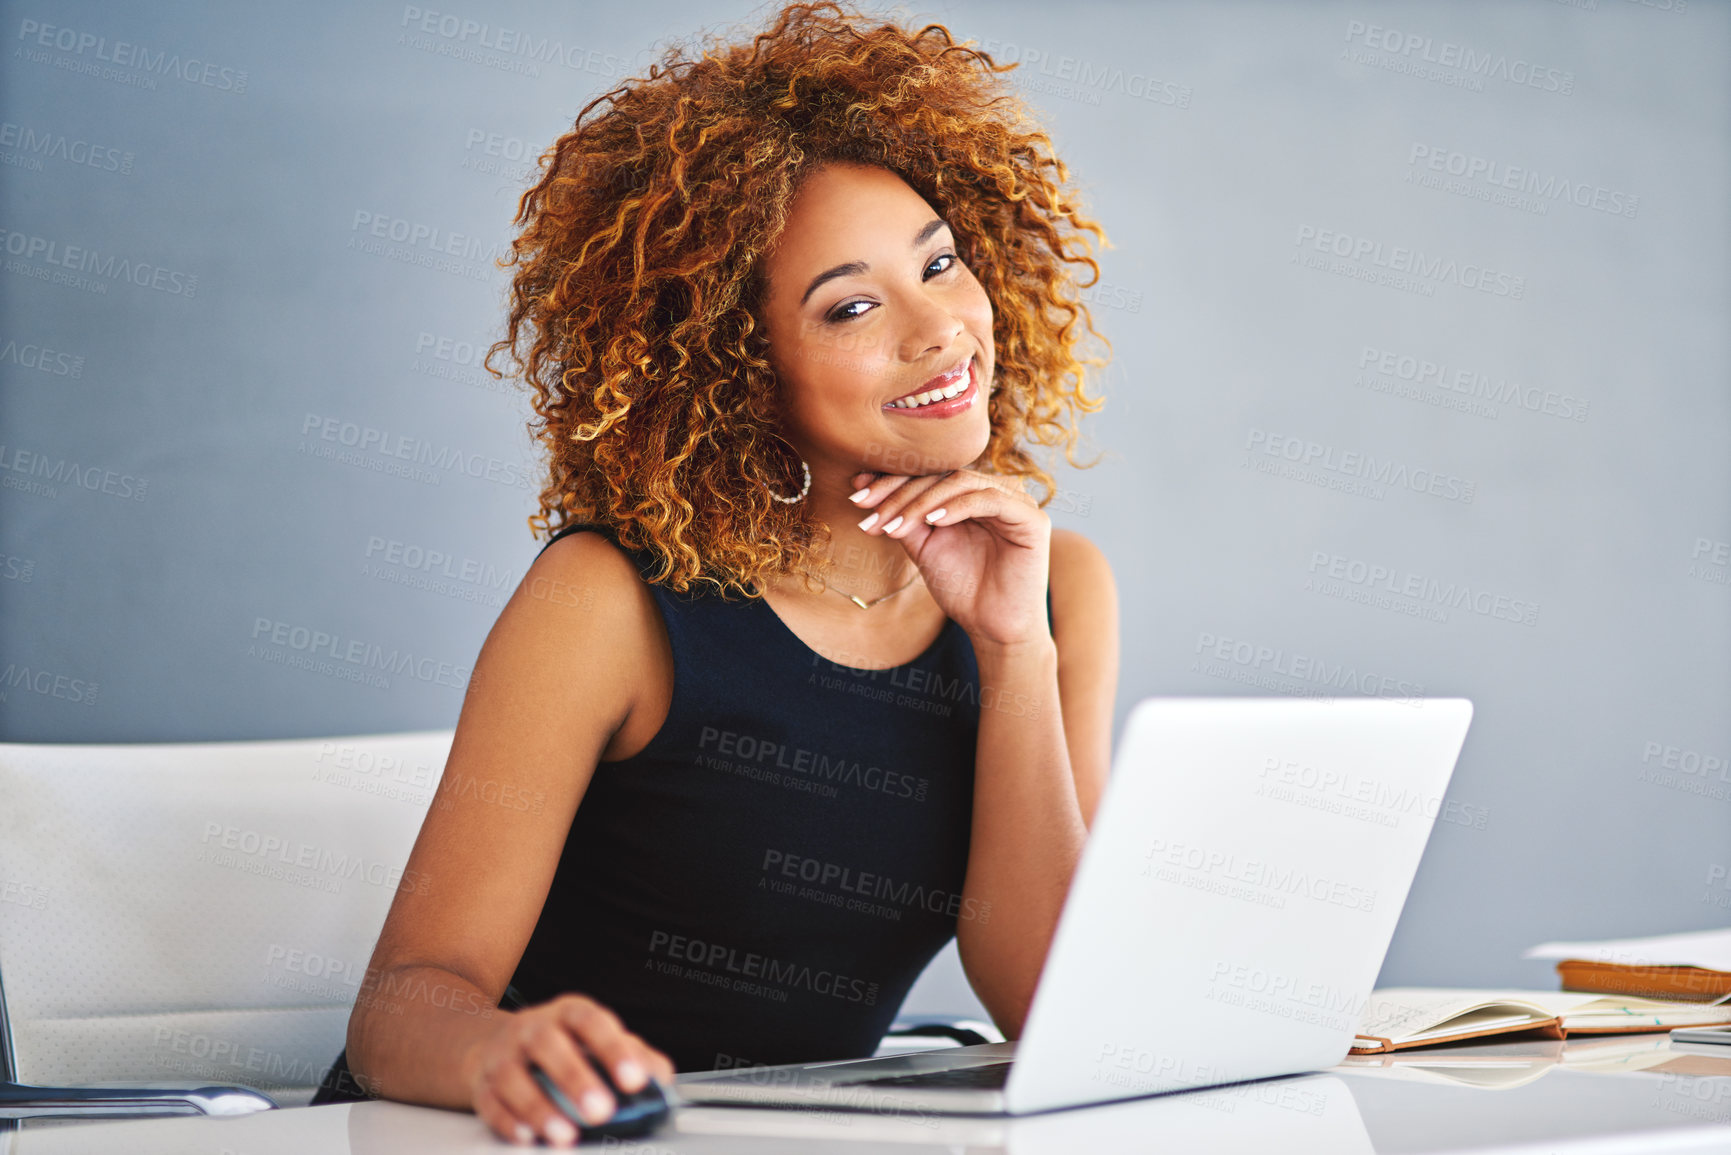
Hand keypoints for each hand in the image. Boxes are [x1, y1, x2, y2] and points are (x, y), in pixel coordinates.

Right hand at [460, 993, 674, 1146]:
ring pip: (512, 1076)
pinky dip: (507, 1122)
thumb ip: (635, 1056)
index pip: (591, 1021)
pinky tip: (526, 1136)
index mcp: (568, 1013)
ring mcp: (503, 1055)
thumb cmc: (561, 1045)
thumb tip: (662, 1078)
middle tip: (601, 1110)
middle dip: (575, 1078)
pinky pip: (489, 1103)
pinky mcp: (482, 1085)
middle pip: (548, 1044)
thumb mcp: (598, 1041)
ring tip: (565, 1134)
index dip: (614, 1049)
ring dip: (539, 1107)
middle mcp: (532, 1028)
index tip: (635, 1079)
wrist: (497, 1046)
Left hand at [849, 467, 1050, 649]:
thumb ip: (901, 516)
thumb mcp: (922, 547)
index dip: (892, 481)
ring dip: (921, 501)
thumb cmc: (962, 588)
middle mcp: (994, 491)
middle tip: (867, 509)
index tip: (856, 493)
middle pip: (942, 474)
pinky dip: (957, 506)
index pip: (929, 474)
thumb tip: (863, 484)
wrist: (993, 627)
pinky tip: (932, 521)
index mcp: (970, 494)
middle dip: (899, 491)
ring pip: (961, 482)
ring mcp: (1016, 502)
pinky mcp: (1032, 519)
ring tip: (893, 524)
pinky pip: (990, 499)